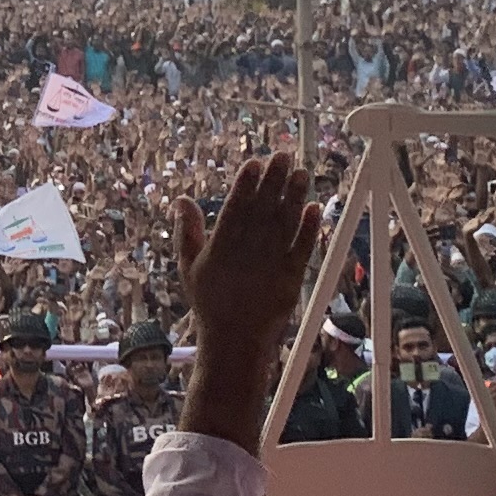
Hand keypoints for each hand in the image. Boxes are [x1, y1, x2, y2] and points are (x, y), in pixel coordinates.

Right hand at [172, 153, 324, 443]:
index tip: (255, 162)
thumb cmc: (209, 302)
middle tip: (284, 154)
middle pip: (264, 208)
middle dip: (274, 180)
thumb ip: (187, 230)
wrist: (233, 340)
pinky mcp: (291, 278)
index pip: (236, 207)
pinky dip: (309, 228)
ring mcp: (271, 264)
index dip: (246, 184)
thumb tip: (181, 199)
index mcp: (222, 246)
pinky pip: (303, 248)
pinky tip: (314, 207)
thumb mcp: (189, 266)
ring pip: (285, 223)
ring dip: (295, 196)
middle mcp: (248, 252)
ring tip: (302, 172)